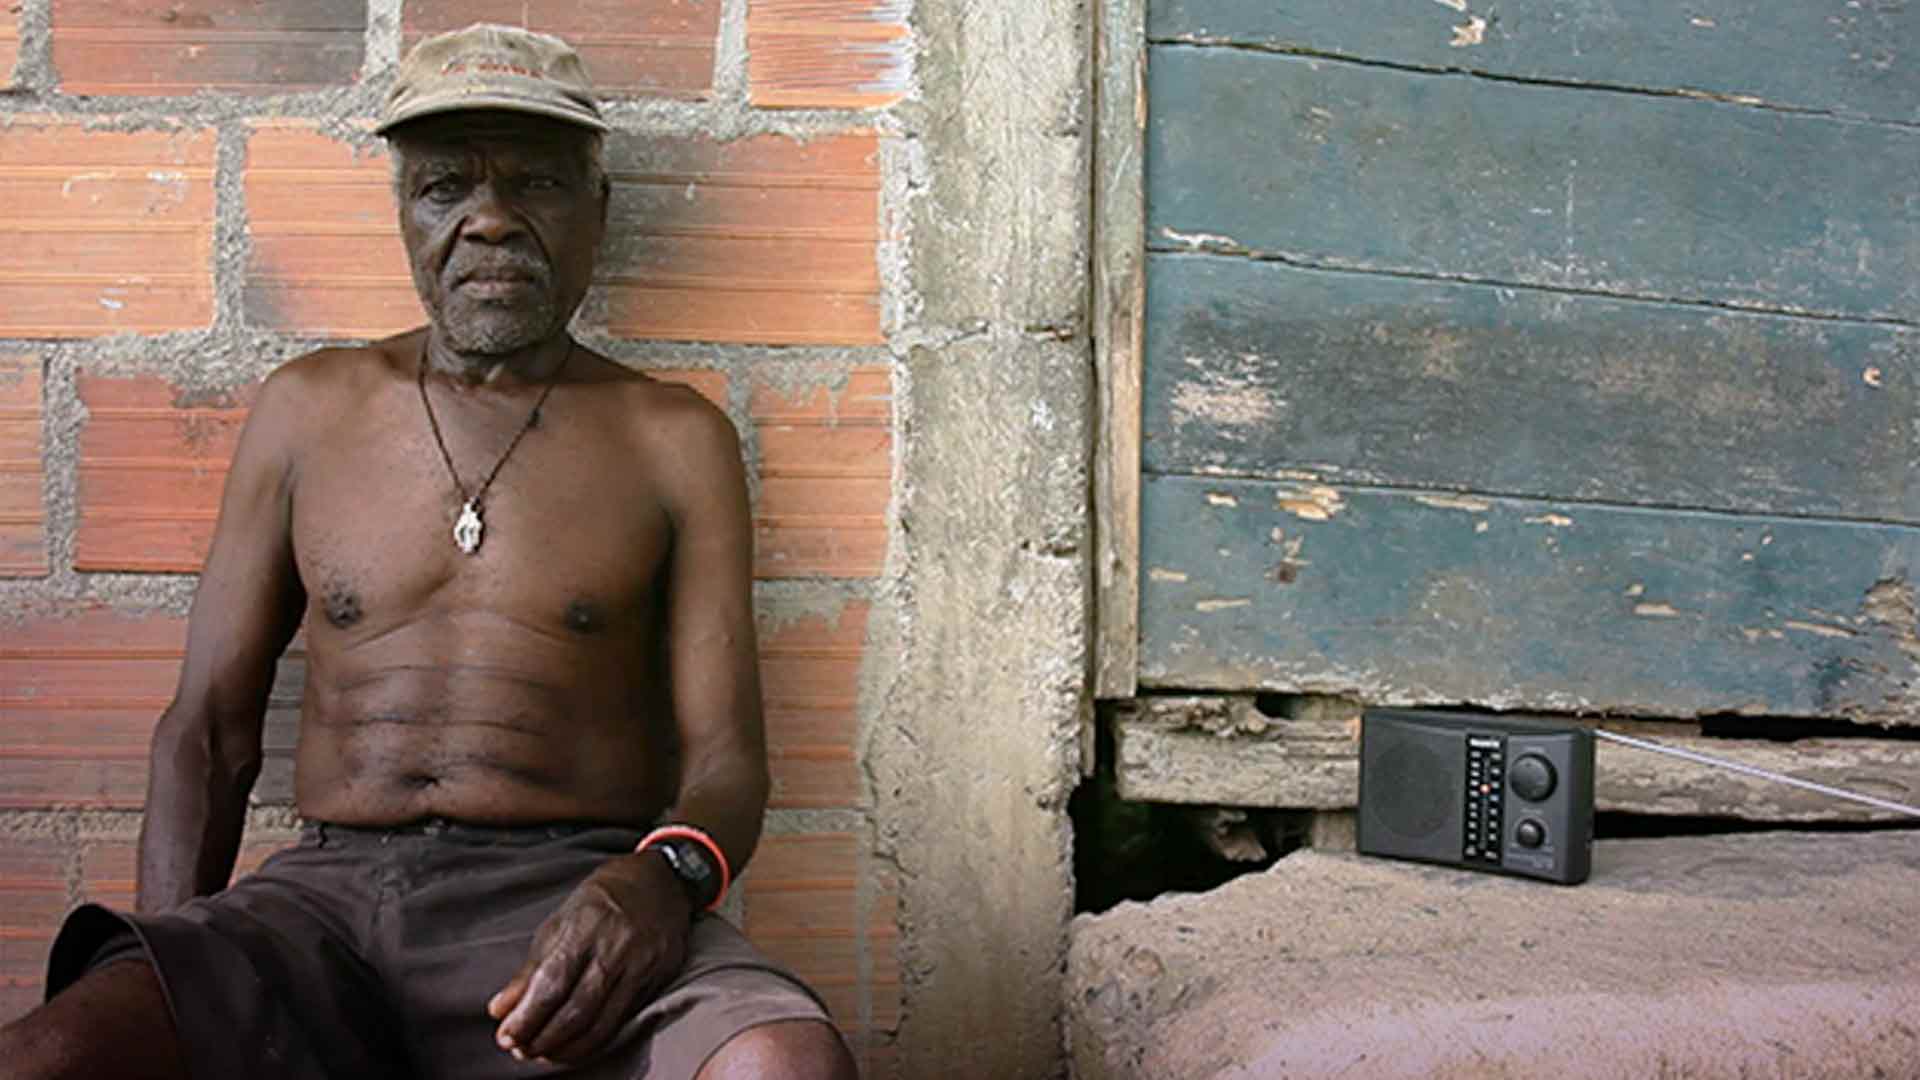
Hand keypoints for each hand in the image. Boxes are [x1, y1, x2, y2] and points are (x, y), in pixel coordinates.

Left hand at [487, 852, 693, 1063]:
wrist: (660, 881)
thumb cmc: (601, 901)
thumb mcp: (559, 922)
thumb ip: (530, 969)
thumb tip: (500, 1009)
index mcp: (586, 926)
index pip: (552, 983)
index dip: (527, 1017)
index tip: (506, 1036)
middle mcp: (616, 947)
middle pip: (576, 1010)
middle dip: (543, 1038)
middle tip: (520, 1050)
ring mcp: (641, 965)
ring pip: (601, 1023)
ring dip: (566, 1048)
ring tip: (543, 1052)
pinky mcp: (657, 980)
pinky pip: (622, 1021)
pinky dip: (594, 1041)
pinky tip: (574, 1046)